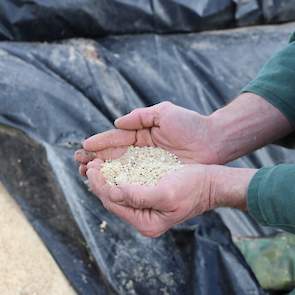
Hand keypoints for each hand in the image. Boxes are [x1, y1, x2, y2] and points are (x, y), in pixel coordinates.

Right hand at [75, 101, 218, 175]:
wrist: (213, 142)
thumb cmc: (190, 125)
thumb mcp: (164, 113)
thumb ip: (140, 116)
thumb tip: (117, 122)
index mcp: (142, 133)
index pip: (116, 139)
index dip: (100, 143)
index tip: (84, 147)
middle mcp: (142, 150)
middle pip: (114, 155)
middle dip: (96, 158)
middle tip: (79, 163)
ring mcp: (148, 164)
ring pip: (121, 168)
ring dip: (103, 171)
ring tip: (87, 173)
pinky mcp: (156, 176)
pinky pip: (134, 179)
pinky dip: (120, 181)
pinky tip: (108, 184)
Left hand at [86, 161, 212, 236]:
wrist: (211, 183)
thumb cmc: (193, 187)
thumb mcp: (166, 194)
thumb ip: (139, 196)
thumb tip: (115, 190)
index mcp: (146, 222)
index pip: (114, 203)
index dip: (100, 186)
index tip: (91, 168)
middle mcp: (143, 217)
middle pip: (113, 200)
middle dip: (99, 182)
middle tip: (89, 164)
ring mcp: (146, 207)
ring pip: (118, 192)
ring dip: (106, 178)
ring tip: (96, 163)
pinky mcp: (149, 195)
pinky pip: (127, 186)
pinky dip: (117, 175)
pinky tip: (112, 165)